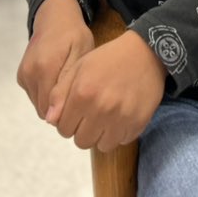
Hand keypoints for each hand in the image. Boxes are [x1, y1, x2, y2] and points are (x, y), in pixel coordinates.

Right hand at [17, 0, 93, 118]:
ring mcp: (23, 75)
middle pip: (44, 110)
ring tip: (67, 83)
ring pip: (39, 105)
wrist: (54, 18)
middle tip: (77, 92)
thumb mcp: (81, 54)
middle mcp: (29, 74)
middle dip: (61, 107)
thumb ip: (67, 85)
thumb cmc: (74, 35)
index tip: (81, 102)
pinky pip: (34, 95)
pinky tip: (57, 79)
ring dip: (53, 101)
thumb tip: (52, 117)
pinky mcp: (21, 76)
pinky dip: (45, 94)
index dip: (69, 110)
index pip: (53, 110)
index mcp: (45, 69)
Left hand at [48, 30, 166, 152]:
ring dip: (101, 135)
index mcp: (82, 94)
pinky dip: (119, 132)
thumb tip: (50, 120)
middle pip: (81, 141)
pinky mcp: (138, 122)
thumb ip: (60, 94)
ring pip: (102, 146)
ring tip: (106, 117)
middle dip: (83, 130)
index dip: (67, 121)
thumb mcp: (79, 67)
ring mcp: (121, 118)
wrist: (146, 52)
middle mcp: (101, 109)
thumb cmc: (108, 58)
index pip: (63, 129)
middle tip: (91, 115)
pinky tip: (121, 115)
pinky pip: (122, 140)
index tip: (76, 113)